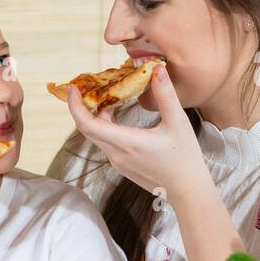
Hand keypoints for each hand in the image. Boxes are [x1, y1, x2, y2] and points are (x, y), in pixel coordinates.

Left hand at [66, 63, 208, 199]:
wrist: (187, 191)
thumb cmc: (185, 158)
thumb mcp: (178, 122)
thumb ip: (165, 95)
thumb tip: (157, 69)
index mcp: (126, 142)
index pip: (88, 124)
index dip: (75, 106)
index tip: (73, 89)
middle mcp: (116, 154)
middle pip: (87, 128)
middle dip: (82, 106)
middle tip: (85, 87)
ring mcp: (117, 162)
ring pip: (96, 135)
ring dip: (96, 116)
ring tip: (104, 96)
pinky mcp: (121, 165)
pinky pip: (105, 143)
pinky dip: (104, 127)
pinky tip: (115, 115)